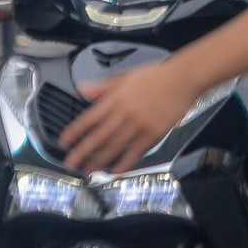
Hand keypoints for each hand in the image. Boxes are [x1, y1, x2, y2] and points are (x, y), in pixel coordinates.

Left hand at [61, 60, 200, 172]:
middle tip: (71, 163)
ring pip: (115, 147)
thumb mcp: (125, 77)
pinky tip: (115, 171)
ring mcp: (138, 125)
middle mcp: (124, 113)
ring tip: (88, 171)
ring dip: (99, 161)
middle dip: (83, 151)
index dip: (75, 131)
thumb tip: (83, 89)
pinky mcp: (153, 134)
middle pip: (99, 136)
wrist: (182, 79)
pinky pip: (135, 152)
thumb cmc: (156, 77)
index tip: (65, 142)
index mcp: (115, 98)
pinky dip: (124, 163)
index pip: (89, 118)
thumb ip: (103, 86)